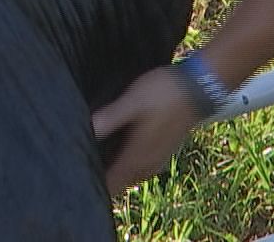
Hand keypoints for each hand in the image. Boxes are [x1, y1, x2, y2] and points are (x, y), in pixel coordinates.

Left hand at [91, 65, 200, 192]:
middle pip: (118, 184)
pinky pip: (139, 168)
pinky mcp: (163, 151)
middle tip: (79, 163)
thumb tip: (85, 130)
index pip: (109, 186)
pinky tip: (119, 148)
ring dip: (114, 171)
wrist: (200, 87)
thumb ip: (110, 118)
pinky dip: (127, 164)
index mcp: (136, 158)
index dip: (91, 184)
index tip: (73, 176)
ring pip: (129, 177)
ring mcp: (157, 160)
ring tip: (96, 155)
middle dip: (101, 178)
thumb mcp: (133, 101)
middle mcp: (146, 165)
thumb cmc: (165, 93)